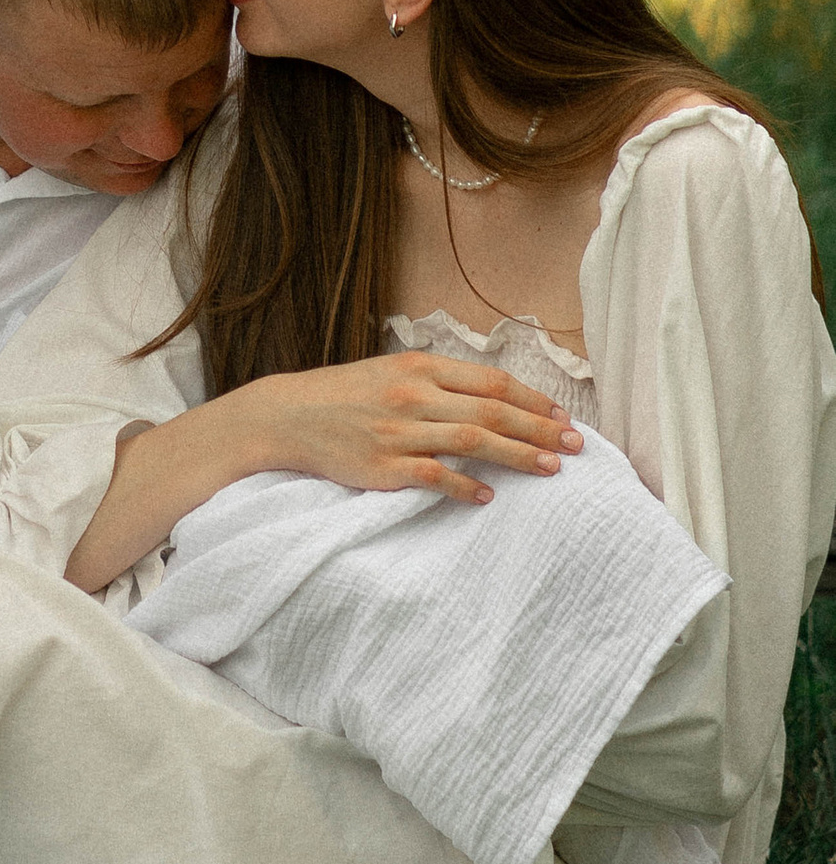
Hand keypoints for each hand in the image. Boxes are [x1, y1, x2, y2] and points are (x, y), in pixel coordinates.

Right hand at [259, 352, 583, 505]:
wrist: (288, 416)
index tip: (562, 416)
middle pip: (492, 412)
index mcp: (418, 366)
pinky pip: (435, 477)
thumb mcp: (391, 370)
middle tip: (576, 445)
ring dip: (518, 456)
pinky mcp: (383, 467)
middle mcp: (413, 395)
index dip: (533, 400)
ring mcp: (399, 431)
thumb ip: (438, 380)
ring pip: (473, 441)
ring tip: (551, 469)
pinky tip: (488, 497)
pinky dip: (465, 487)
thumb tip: (493, 398)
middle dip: (540, 429)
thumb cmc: (345, 394)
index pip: (491, 382)